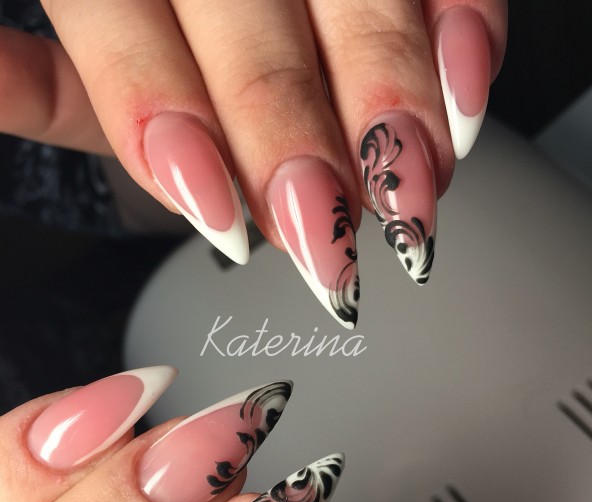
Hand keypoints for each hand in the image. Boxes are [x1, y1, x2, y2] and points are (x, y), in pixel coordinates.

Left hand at [0, 0, 505, 326]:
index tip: (228, 223)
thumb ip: (33, 86)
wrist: (201, 2)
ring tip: (420, 181)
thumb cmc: (143, 39)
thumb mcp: (75, 73)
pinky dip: (463, 14)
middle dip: (294, 130)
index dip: (174, 118)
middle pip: (249, 16)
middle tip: (335, 232)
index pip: (127, 26)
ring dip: (392, 84)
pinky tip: (470, 80)